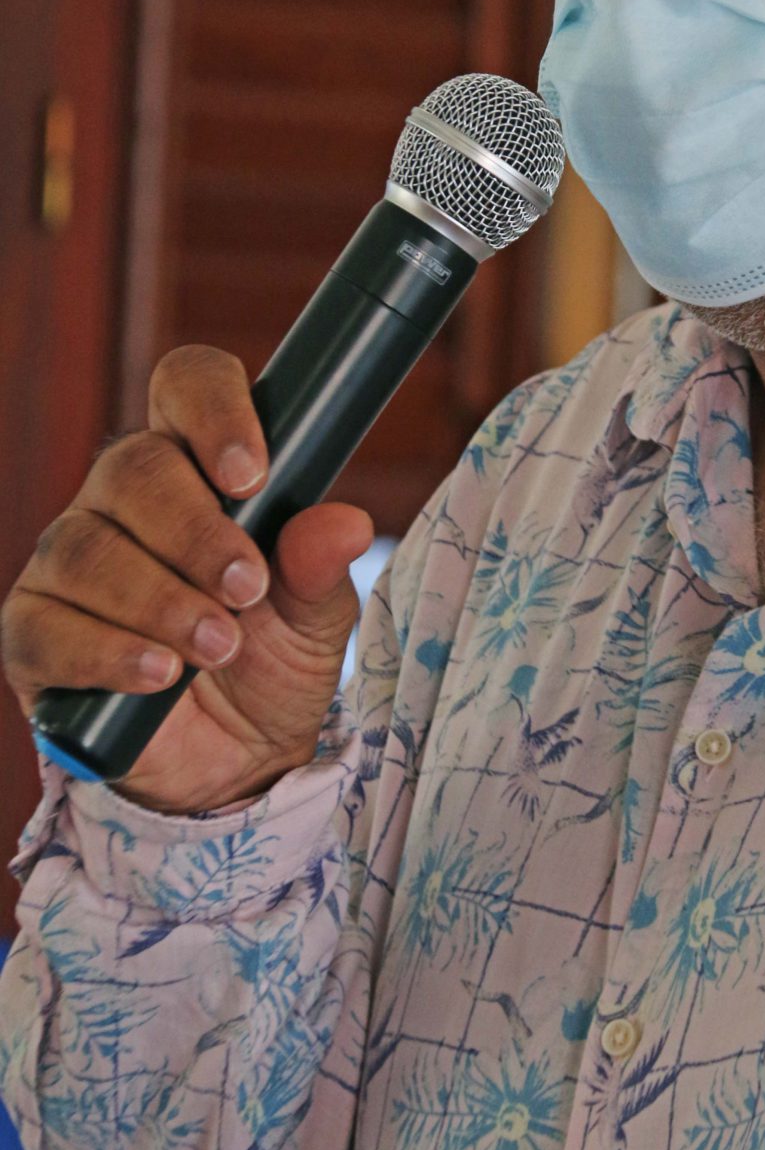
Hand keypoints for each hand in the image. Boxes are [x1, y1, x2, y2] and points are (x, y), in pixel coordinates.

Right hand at [1, 345, 374, 814]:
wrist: (237, 762)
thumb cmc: (273, 659)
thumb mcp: (317, 618)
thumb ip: (319, 567)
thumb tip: (345, 523)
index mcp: (194, 464)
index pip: (185, 387)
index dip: (213, 410)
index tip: (253, 473)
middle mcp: (119, 500)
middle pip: (133, 470)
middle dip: (197, 533)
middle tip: (247, 589)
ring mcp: (66, 564)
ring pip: (86, 548)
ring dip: (161, 600)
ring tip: (219, 646)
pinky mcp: (32, 634)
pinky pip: (46, 626)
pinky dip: (108, 651)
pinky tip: (158, 676)